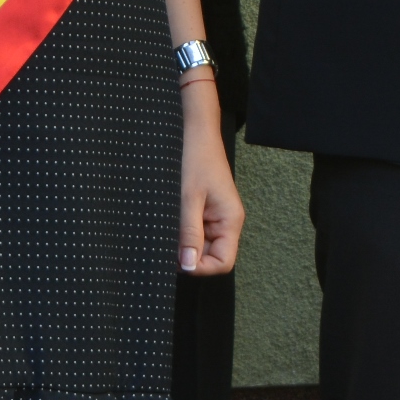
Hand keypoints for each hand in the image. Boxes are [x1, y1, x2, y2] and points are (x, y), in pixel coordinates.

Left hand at [179, 82, 242, 274]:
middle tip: (169, 238)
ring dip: (184, 241)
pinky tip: (172, 218)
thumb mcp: (188, 199)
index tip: (179, 257)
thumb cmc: (196, 160)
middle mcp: (227, 222)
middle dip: (189, 253)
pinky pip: (195, 232)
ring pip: (201, 245)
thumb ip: (189, 234)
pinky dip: (182, 231)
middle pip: (211, 256)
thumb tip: (188, 267)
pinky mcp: (206, 211)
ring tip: (171, 223)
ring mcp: (216, 217)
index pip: (222, 263)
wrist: (195, 133)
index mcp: (230, 221)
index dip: (201, 266)